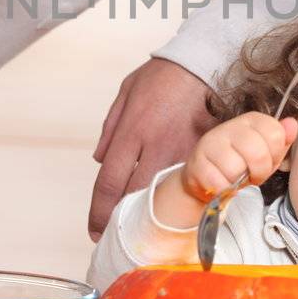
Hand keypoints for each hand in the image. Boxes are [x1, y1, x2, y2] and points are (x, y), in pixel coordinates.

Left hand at [89, 57, 216, 239]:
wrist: (201, 62)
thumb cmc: (162, 76)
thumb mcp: (126, 93)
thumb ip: (110, 128)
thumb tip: (98, 159)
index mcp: (131, 131)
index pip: (108, 182)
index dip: (99, 212)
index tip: (95, 230)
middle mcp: (154, 144)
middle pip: (134, 195)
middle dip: (122, 220)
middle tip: (117, 236)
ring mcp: (181, 150)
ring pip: (163, 194)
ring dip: (151, 213)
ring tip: (143, 227)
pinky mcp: (203, 151)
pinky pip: (188, 181)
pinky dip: (178, 195)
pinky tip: (173, 206)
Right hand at [183, 112, 297, 200]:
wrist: (208, 178)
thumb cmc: (241, 164)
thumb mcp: (268, 153)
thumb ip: (282, 140)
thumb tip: (292, 124)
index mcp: (252, 121)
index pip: (276, 134)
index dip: (274, 155)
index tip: (266, 161)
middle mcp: (231, 126)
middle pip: (257, 153)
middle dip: (258, 172)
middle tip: (251, 174)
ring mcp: (211, 142)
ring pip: (235, 168)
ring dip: (238, 181)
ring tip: (234, 178)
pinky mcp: (197, 161)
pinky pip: (218, 182)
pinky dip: (223, 189)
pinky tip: (221, 184)